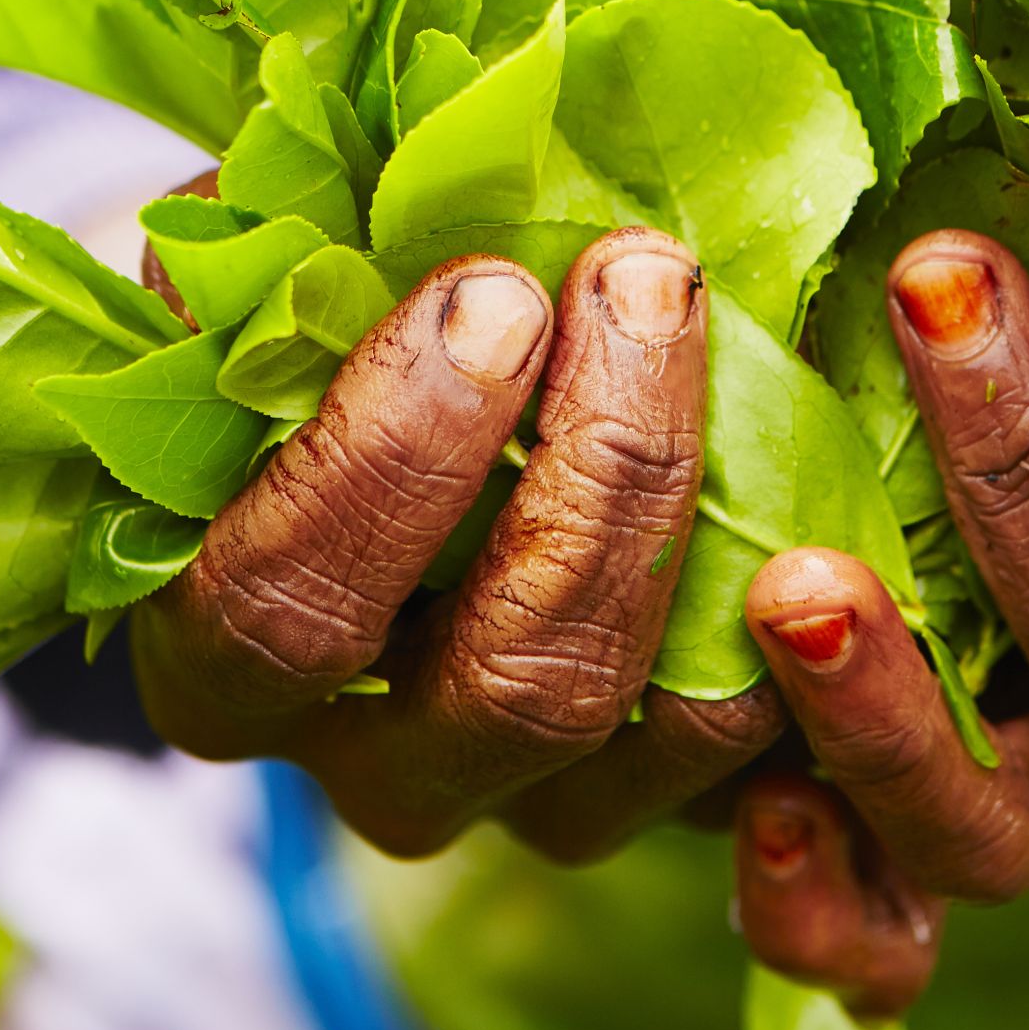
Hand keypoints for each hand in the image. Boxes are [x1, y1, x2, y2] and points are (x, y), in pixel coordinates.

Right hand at [132, 224, 784, 859]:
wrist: (377, 411)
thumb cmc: (288, 343)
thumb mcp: (244, 298)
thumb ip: (269, 284)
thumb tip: (334, 236)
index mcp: (219, 655)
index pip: (287, 604)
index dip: (391, 458)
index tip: (487, 289)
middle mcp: (366, 756)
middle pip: (501, 685)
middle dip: (594, 477)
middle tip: (634, 281)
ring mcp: (513, 793)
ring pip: (632, 714)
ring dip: (689, 511)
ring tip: (711, 329)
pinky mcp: (639, 787)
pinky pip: (733, 740)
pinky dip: (790, 625)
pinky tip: (809, 471)